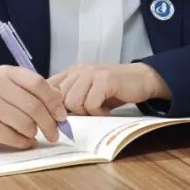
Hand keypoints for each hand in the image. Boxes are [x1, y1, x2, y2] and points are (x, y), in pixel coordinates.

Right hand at [0, 65, 67, 149]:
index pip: (38, 83)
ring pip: (25, 123)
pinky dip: (24, 142)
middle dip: (49, 123)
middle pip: (34, 106)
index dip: (54, 101)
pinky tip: (24, 141)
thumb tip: (60, 102)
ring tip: (33, 135)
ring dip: (34, 133)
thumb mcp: (14, 90)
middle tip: (55, 134)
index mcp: (7, 72)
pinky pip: (13, 137)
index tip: (62, 116)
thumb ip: (37, 92)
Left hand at [49, 63, 171, 115]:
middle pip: (59, 99)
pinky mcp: (104, 79)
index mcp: (71, 72)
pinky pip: (90, 104)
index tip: (62, 119)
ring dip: (86, 113)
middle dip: (71, 113)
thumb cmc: (114, 90)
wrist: (142, 79)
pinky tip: (107, 109)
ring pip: (73, 102)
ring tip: (98, 110)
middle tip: (86, 116)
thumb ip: (70, 97)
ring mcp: (92, 73)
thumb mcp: (88, 92)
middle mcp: (79, 70)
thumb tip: (50, 117)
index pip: (47, 88)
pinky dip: (99, 112)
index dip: (51, 107)